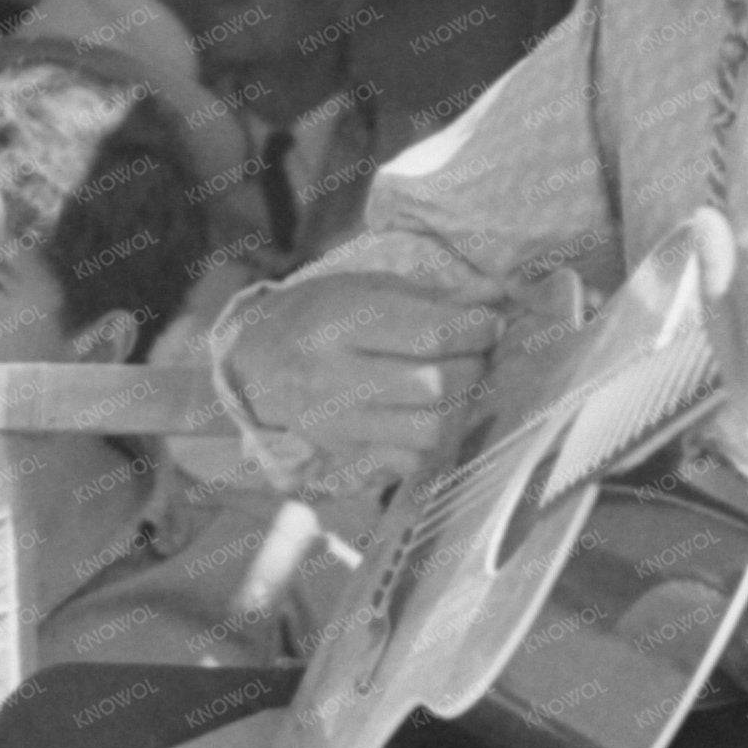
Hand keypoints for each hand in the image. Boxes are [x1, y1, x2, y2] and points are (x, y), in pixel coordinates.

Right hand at [221, 272, 502, 484]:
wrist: (253, 363)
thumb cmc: (316, 314)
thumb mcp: (364, 288)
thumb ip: (430, 295)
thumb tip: (494, 297)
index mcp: (340, 322)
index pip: (430, 334)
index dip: (476, 330)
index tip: (489, 323)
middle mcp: (334, 374)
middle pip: (435, 383)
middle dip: (473, 365)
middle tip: (476, 352)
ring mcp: (337, 421)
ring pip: (428, 428)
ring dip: (457, 405)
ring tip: (455, 383)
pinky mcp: (342, 453)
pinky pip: (410, 459)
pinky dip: (431, 438)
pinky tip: (427, 412)